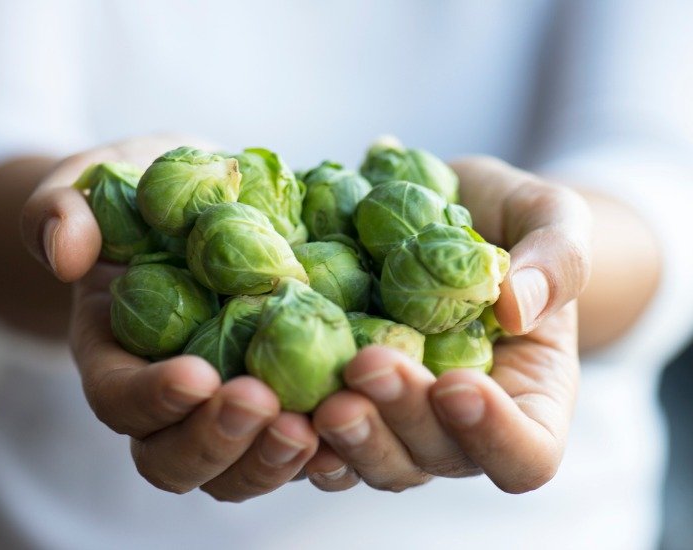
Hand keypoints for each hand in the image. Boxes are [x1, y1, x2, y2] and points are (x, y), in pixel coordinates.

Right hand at [20, 136, 317, 501]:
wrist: (190, 210)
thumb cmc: (134, 196)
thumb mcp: (89, 187)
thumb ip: (61, 210)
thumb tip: (65, 251)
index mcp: (114, 357)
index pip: (119, 399)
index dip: (152, 398)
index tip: (196, 374)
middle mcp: (168, 401)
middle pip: (177, 460)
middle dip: (217, 442)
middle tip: (262, 405)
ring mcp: (226, 406)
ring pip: (239, 469)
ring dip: (273, 460)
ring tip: (314, 426)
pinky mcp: (280, 397)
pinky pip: (300, 444)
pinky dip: (326, 447)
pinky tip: (356, 418)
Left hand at [305, 156, 590, 493]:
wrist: (448, 213)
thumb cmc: (512, 221)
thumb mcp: (551, 217)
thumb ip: (556, 259)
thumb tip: (517, 306)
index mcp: (526, 397)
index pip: (526, 453)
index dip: (495, 436)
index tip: (459, 385)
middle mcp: (457, 425)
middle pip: (434, 458)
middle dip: (400, 419)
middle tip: (367, 366)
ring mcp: (397, 419)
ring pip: (373, 460)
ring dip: (345, 438)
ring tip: (319, 397)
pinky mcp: (345, 397)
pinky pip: (321, 435)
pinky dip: (297, 427)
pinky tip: (272, 396)